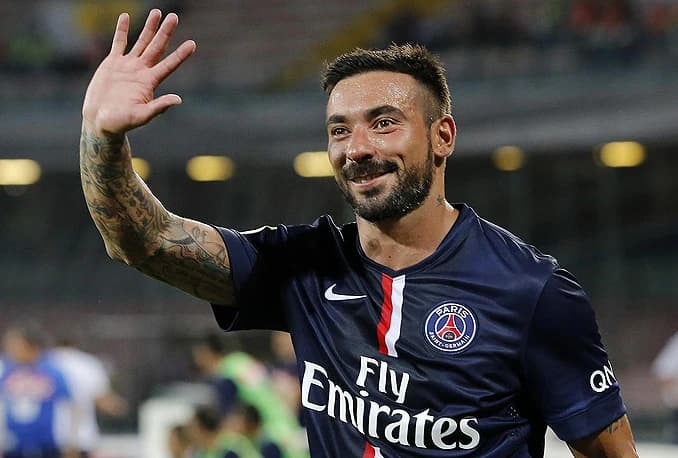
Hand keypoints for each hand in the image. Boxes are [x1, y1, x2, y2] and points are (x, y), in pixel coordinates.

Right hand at [82, 10, 195, 136]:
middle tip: (174, 17)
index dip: (180, 55)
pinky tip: (126, 16)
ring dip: (149, 28)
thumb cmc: (121, 123)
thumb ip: (159, 107)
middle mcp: (141, 71)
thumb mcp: (141, 116)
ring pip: (141, 42)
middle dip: (165, 32)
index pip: (169, 65)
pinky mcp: (112, 63)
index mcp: (150, 83)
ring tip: (157, 12)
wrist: (100, 121)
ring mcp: (128, 66)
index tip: (192, 43)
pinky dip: (122, 30)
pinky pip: (119, 43)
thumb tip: (178, 100)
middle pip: (157, 48)